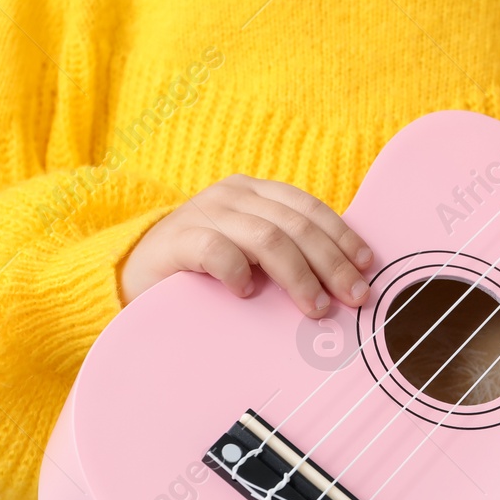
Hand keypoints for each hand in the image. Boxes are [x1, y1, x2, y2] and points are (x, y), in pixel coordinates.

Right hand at [118, 175, 373, 311]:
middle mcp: (233, 196)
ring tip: (315, 306)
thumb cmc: (202, 270)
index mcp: (255, 192)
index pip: (308, 207)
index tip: (366, 265)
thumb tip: (343, 280)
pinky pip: (216, 249)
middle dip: (331, 262)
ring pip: (266, 237)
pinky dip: (238, 270)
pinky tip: (248, 293)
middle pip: (295, 225)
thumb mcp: (248, 252)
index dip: (340, 234)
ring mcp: (204, 213)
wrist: (133, 274)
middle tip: (353, 295)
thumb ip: (285, 254)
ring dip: (298, 275)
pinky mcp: (176, 240)